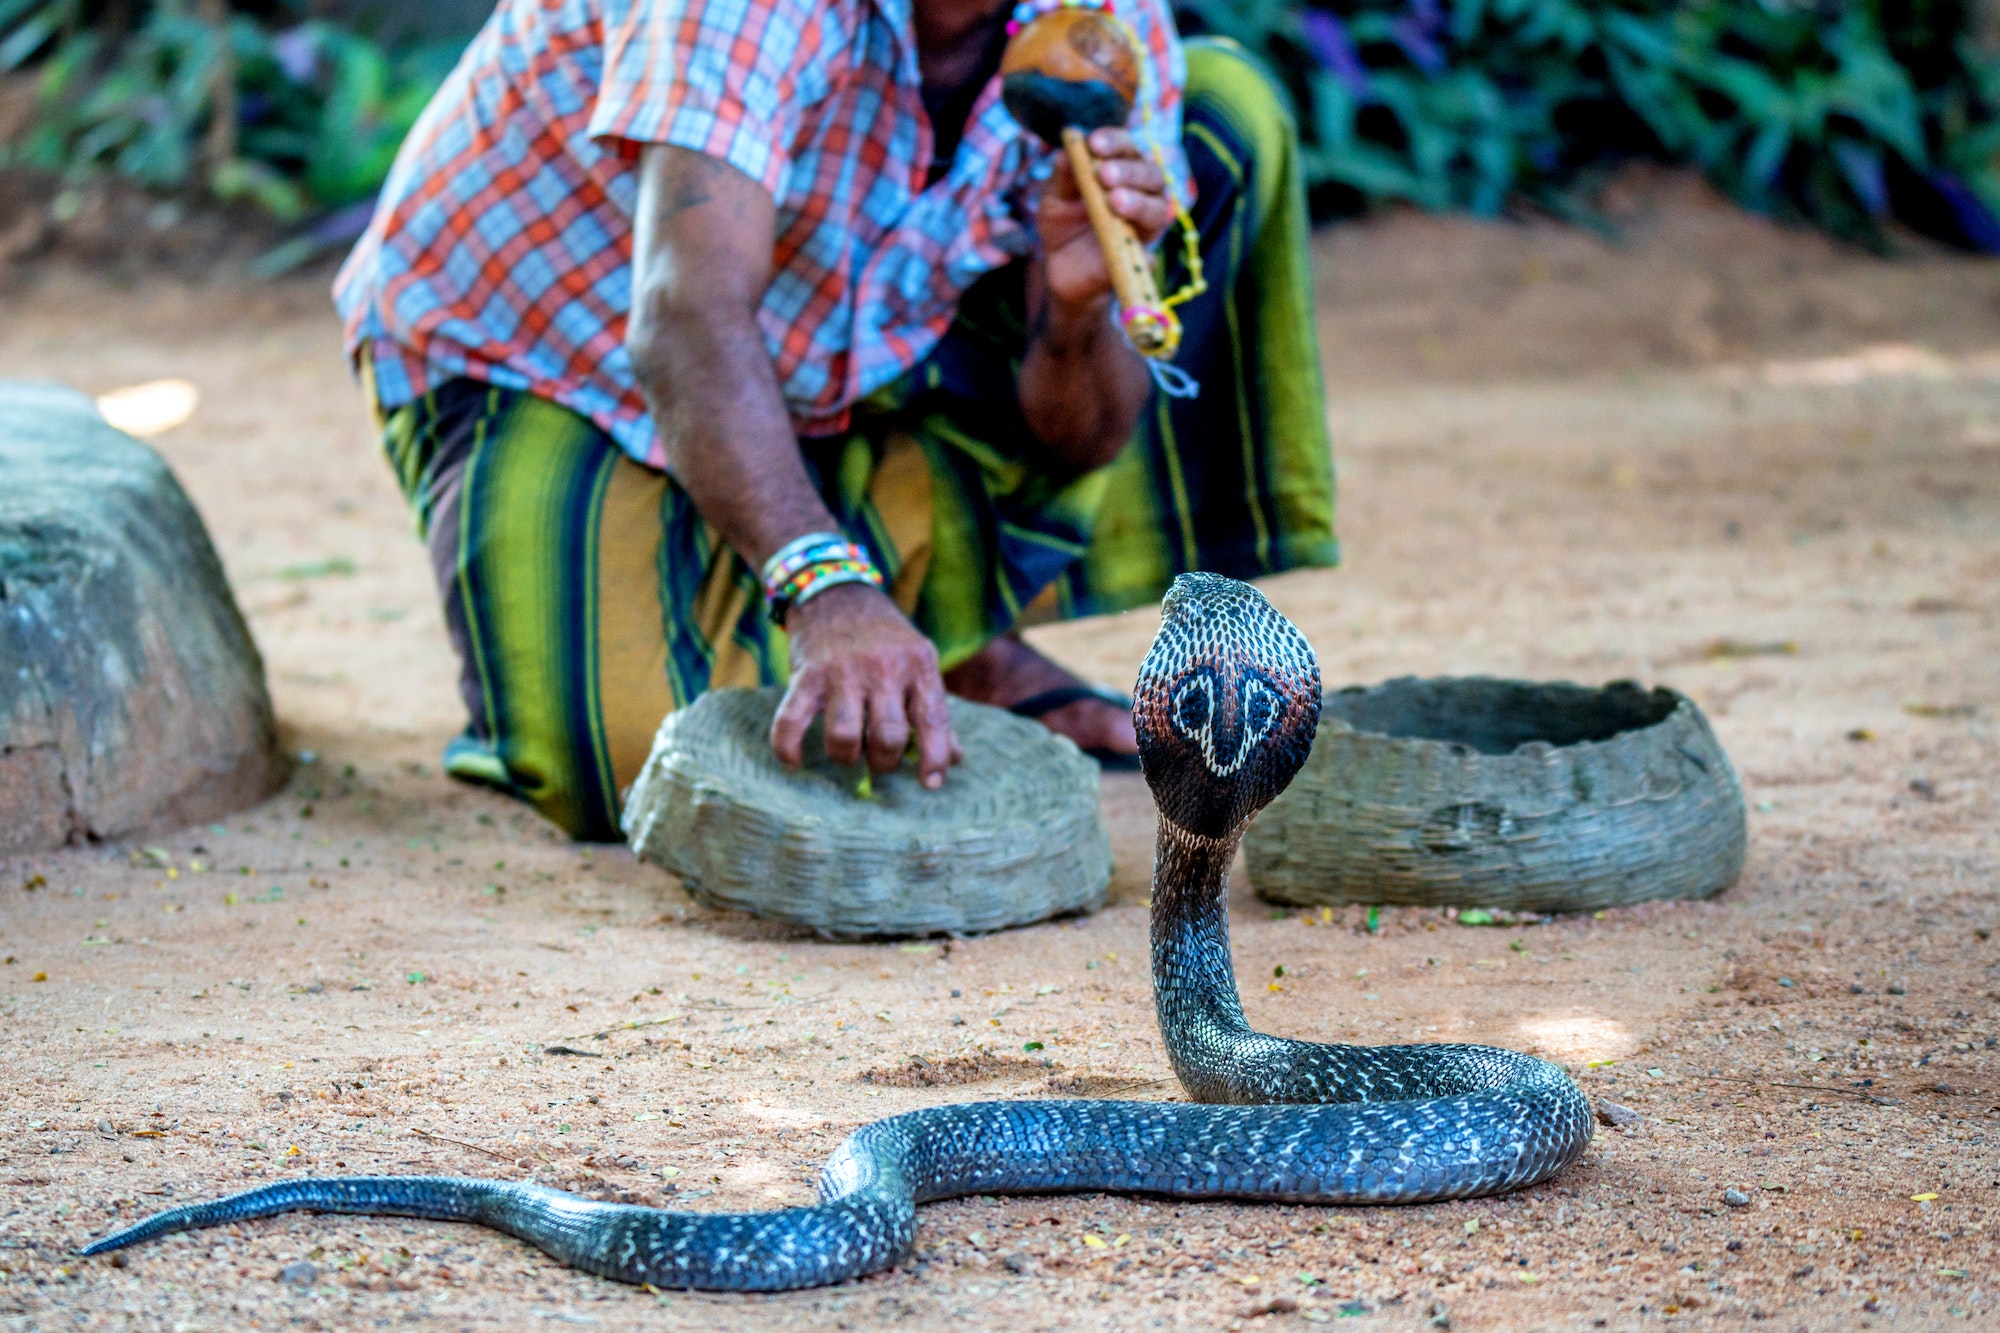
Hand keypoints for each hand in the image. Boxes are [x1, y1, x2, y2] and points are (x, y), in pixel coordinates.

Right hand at [770, 582, 962, 787]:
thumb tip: (954, 759)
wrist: (835, 591)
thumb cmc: (884, 638)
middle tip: (879, 760)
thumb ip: (934, 709)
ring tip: (848, 755)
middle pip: (888, 736)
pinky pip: (791, 722)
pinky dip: (789, 749)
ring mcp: (842, 670)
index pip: (933, 721)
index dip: (934, 758)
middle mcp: (883, 667)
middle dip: (884, 762)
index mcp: (918, 664)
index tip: (929, 783)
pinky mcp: (806, 674)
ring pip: (845, 736)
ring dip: (846, 757)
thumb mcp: (918, 661)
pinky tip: (795, 762)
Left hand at [1036, 126, 1172, 311]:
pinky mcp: (1142, 258)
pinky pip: (1152, 255)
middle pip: (1150, 173)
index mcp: (1121, 171)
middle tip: (1104, 174)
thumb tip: (1065, 151)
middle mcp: (1142, 193)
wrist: (1060, 269)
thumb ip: (1063, 177)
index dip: (1114, 142)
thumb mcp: (1055, 198)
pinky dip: (1147, 253)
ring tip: (1115, 201)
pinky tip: (1138, 250)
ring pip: (1157, 208)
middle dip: (1128, 170)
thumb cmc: (1063, 224)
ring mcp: (1145, 226)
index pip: (1127, 148)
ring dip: (1138, 201)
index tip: (1094, 143)